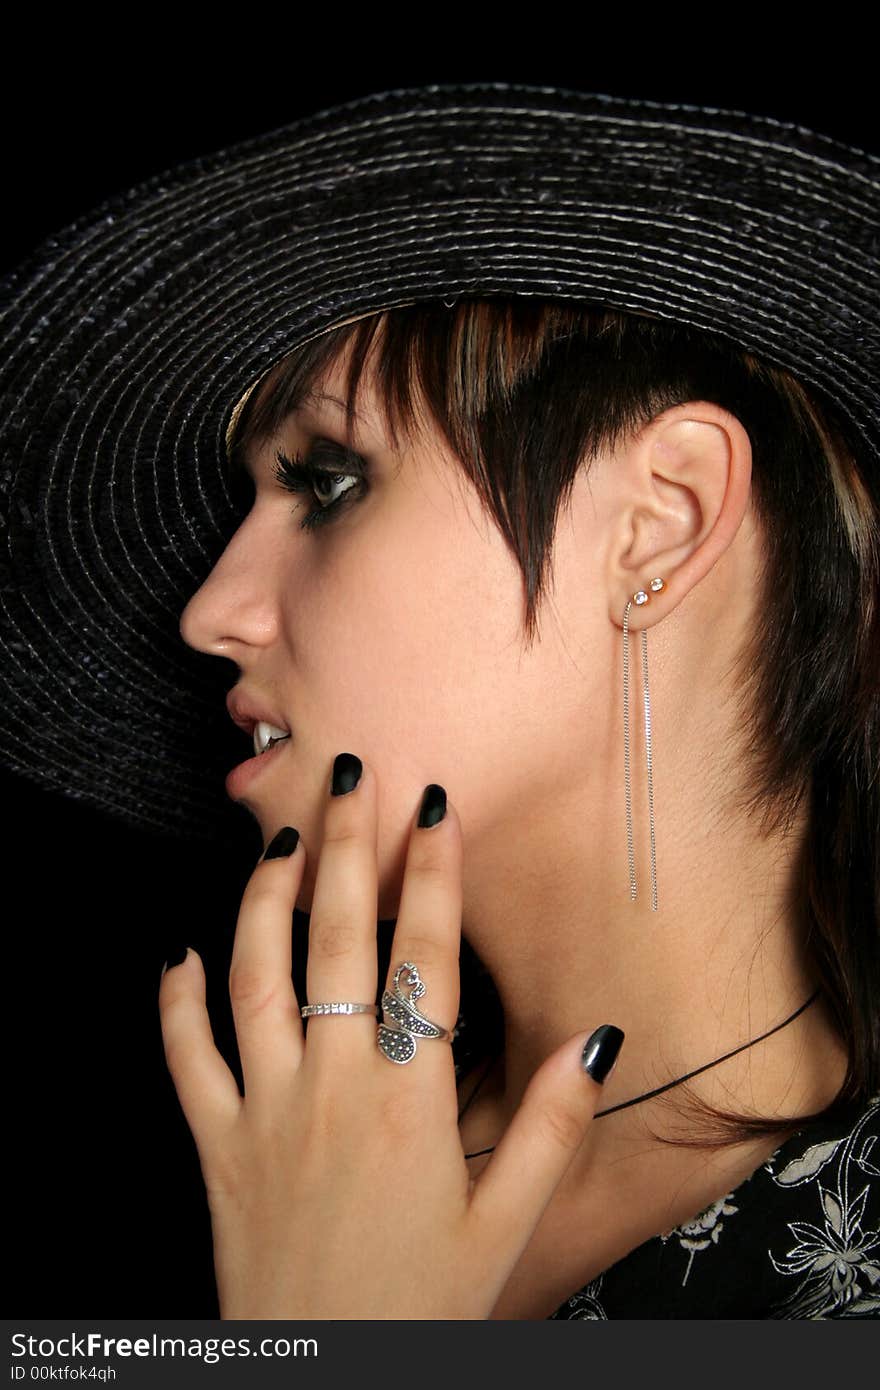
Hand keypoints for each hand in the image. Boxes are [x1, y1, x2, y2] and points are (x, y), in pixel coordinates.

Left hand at [158, 755, 621, 1318]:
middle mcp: (333, 1086)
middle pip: (340, 939)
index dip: (433, 875)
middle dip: (348, 846)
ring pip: (256, 977)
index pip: (426, 957)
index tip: (434, 808)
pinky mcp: (215, 1144)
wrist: (324, 1379)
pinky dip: (176, 1001)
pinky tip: (177, 953)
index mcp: (411, 1099)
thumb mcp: (509, 1225)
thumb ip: (554, 1127)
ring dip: (265, 899)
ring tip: (281, 839)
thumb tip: (596, 1040)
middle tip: (350, 774)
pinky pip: (185, 1058)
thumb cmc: (420, 1305)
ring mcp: (265, 1109)